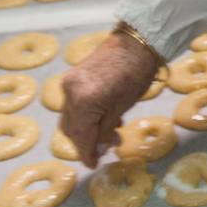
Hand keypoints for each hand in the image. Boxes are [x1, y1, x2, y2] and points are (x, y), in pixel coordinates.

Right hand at [58, 32, 157, 167]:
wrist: (136, 41)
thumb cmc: (137, 74)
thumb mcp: (123, 107)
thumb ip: (105, 129)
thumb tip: (97, 147)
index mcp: (84, 102)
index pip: (80, 137)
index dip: (87, 154)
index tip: (93, 165)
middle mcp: (70, 93)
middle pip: (71, 128)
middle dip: (85, 142)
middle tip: (105, 149)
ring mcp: (69, 83)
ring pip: (71, 117)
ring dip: (85, 129)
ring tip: (110, 133)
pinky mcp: (73, 76)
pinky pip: (73, 103)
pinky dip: (85, 115)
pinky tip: (104, 118)